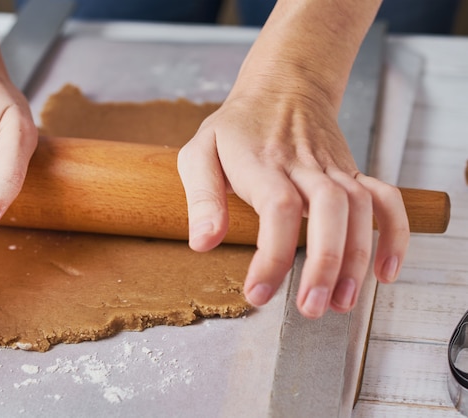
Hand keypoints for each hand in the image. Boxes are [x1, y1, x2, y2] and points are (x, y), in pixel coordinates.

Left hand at [177, 76, 409, 318]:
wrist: (282, 86)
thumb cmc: (236, 127)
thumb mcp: (200, 152)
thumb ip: (202, 198)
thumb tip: (203, 244)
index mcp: (261, 161)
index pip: (277, 207)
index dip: (272, 254)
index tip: (258, 292)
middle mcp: (303, 164)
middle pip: (328, 208)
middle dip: (325, 262)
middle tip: (311, 307)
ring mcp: (333, 167)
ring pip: (360, 208)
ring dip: (357, 258)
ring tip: (342, 303)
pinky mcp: (352, 172)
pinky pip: (385, 199)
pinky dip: (395, 234)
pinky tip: (385, 271)